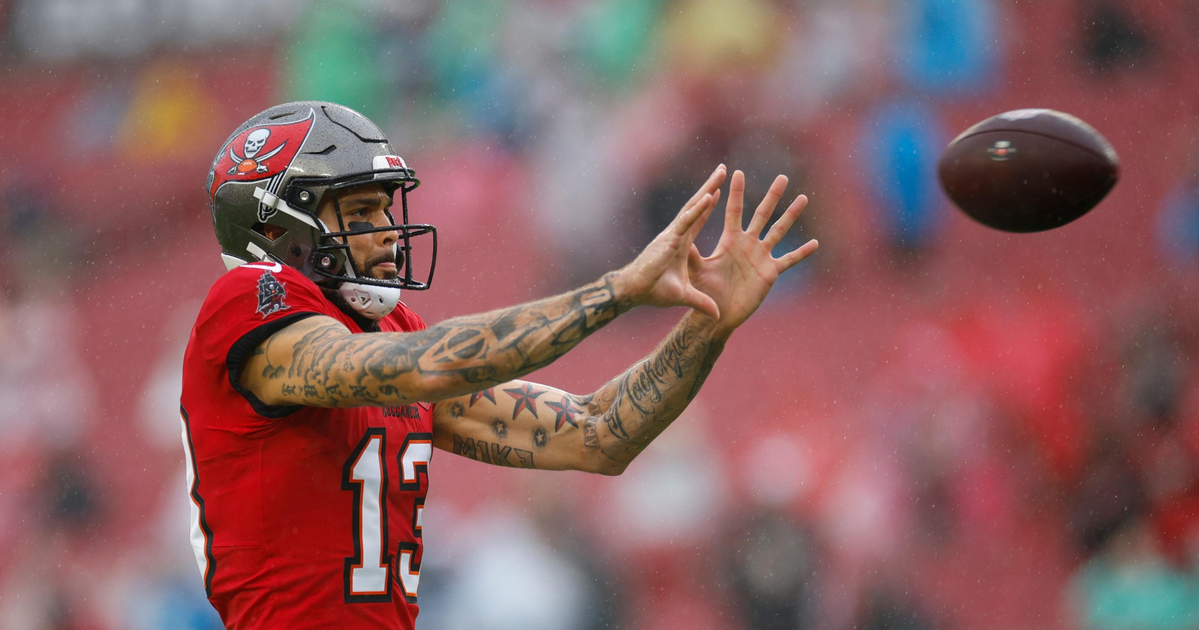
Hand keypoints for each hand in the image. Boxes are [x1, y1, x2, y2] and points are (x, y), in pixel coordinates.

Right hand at [616, 165, 725, 318]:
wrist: (636, 291)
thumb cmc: (654, 291)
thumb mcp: (685, 295)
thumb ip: (702, 302)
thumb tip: (717, 315)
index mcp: (682, 243)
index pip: (698, 219)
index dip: (708, 206)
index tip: (718, 192)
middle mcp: (678, 233)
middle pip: (698, 206)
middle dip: (711, 187)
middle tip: (723, 170)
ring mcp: (674, 233)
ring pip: (694, 206)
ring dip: (709, 188)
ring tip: (722, 173)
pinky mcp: (670, 239)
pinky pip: (688, 220)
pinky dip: (699, 209)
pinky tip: (711, 195)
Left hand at [688, 170, 818, 334]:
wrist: (718, 311)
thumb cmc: (705, 291)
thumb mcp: (698, 271)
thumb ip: (692, 256)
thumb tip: (682, 239)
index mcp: (730, 240)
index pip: (734, 211)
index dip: (736, 193)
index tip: (737, 172)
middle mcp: (748, 243)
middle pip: (762, 214)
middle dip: (773, 196)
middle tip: (782, 176)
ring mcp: (761, 256)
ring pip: (780, 231)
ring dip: (791, 215)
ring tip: (803, 198)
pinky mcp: (770, 272)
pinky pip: (789, 260)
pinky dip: (801, 252)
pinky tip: (815, 243)